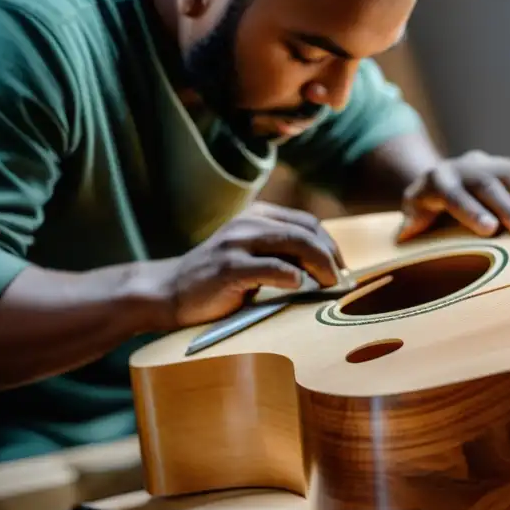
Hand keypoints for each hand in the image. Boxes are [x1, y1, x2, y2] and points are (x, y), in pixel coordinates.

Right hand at [150, 202, 344, 327]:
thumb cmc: (217, 281)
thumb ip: (282, 254)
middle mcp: (248, 223)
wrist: (168, 292)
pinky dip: (292, 276)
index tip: (341, 268)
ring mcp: (237, 243)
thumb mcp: (251, 256)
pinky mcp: (228, 267)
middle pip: (306, 232)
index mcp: (257, 217)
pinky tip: (301, 286)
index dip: (330, 245)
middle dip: (330, 256)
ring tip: (329, 284)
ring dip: (320, 265)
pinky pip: (271, 267)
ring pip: (294, 244)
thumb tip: (328, 269)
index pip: (307, 223)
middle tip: (340, 280)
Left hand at [396, 151, 509, 241]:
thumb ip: (410, 222)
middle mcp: (469, 168)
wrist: (445, 176)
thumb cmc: (426, 207)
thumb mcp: (412, 212)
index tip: (490, 229)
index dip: (472, 211)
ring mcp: (495, 164)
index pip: (455, 196)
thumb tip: (405, 234)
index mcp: (439, 181)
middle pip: (492, 186)